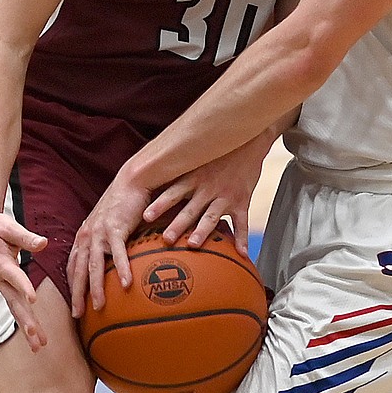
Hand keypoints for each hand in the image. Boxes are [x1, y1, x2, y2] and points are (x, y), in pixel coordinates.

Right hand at [0, 207, 49, 350]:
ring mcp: (2, 286)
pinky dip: (26, 322)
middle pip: (15, 302)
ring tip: (39, 346)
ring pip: (16, 310)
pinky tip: (35, 337)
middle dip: (26, 320)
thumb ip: (27, 237)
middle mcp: (0, 279)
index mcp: (1, 263)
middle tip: (37, 337)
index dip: (23, 286)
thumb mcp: (10, 227)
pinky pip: (16, 308)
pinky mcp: (6, 289)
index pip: (14, 276)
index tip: (33, 299)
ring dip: (28, 328)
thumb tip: (44, 243)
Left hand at [68, 169, 152, 316]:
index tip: (74, 304)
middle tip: (77, 316)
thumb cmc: (123, 203)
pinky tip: (125, 285)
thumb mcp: (108, 225)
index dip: (72, 286)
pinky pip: (118, 253)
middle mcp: (87, 236)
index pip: (73, 266)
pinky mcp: (115, 228)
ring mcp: (100, 233)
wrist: (131, 182)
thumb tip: (112, 261)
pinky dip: (121, 270)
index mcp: (84, 237)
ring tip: (98, 307)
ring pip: (95, 265)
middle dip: (77, 295)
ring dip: (96, 288)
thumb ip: (106, 243)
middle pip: (79, 271)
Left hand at [142, 135, 269, 254]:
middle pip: (189, 209)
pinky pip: (242, 222)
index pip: (172, 193)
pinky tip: (242, 253)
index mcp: (193, 178)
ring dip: (203, 231)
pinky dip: (242, 238)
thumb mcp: (195, 159)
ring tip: (194, 244)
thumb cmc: (216, 152)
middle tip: (166, 238)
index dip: (159, 205)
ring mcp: (224, 195)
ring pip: (212, 216)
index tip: (145, 217)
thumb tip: (152, 186)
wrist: (246, 139)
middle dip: (177, 224)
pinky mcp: (241, 200)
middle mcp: (207, 187)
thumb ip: (178, 175)